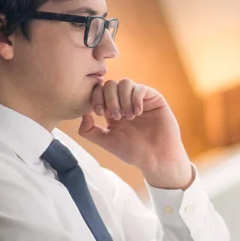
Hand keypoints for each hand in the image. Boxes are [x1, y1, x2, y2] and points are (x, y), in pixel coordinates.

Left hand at [78, 78, 193, 189]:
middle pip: (110, 84)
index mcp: (112, 110)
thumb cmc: (133, 151)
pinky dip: (136, 99)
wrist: (156, 157)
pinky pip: (141, 88)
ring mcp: (140, 99)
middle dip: (110, 98)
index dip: (96, 97)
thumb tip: (82, 113)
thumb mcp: (106, 141)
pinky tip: (137, 113)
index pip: (99, 92)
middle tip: (117, 116)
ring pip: (125, 83)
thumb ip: (88, 130)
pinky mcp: (154, 99)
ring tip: (129, 116)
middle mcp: (125, 102)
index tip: (100, 113)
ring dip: (123, 99)